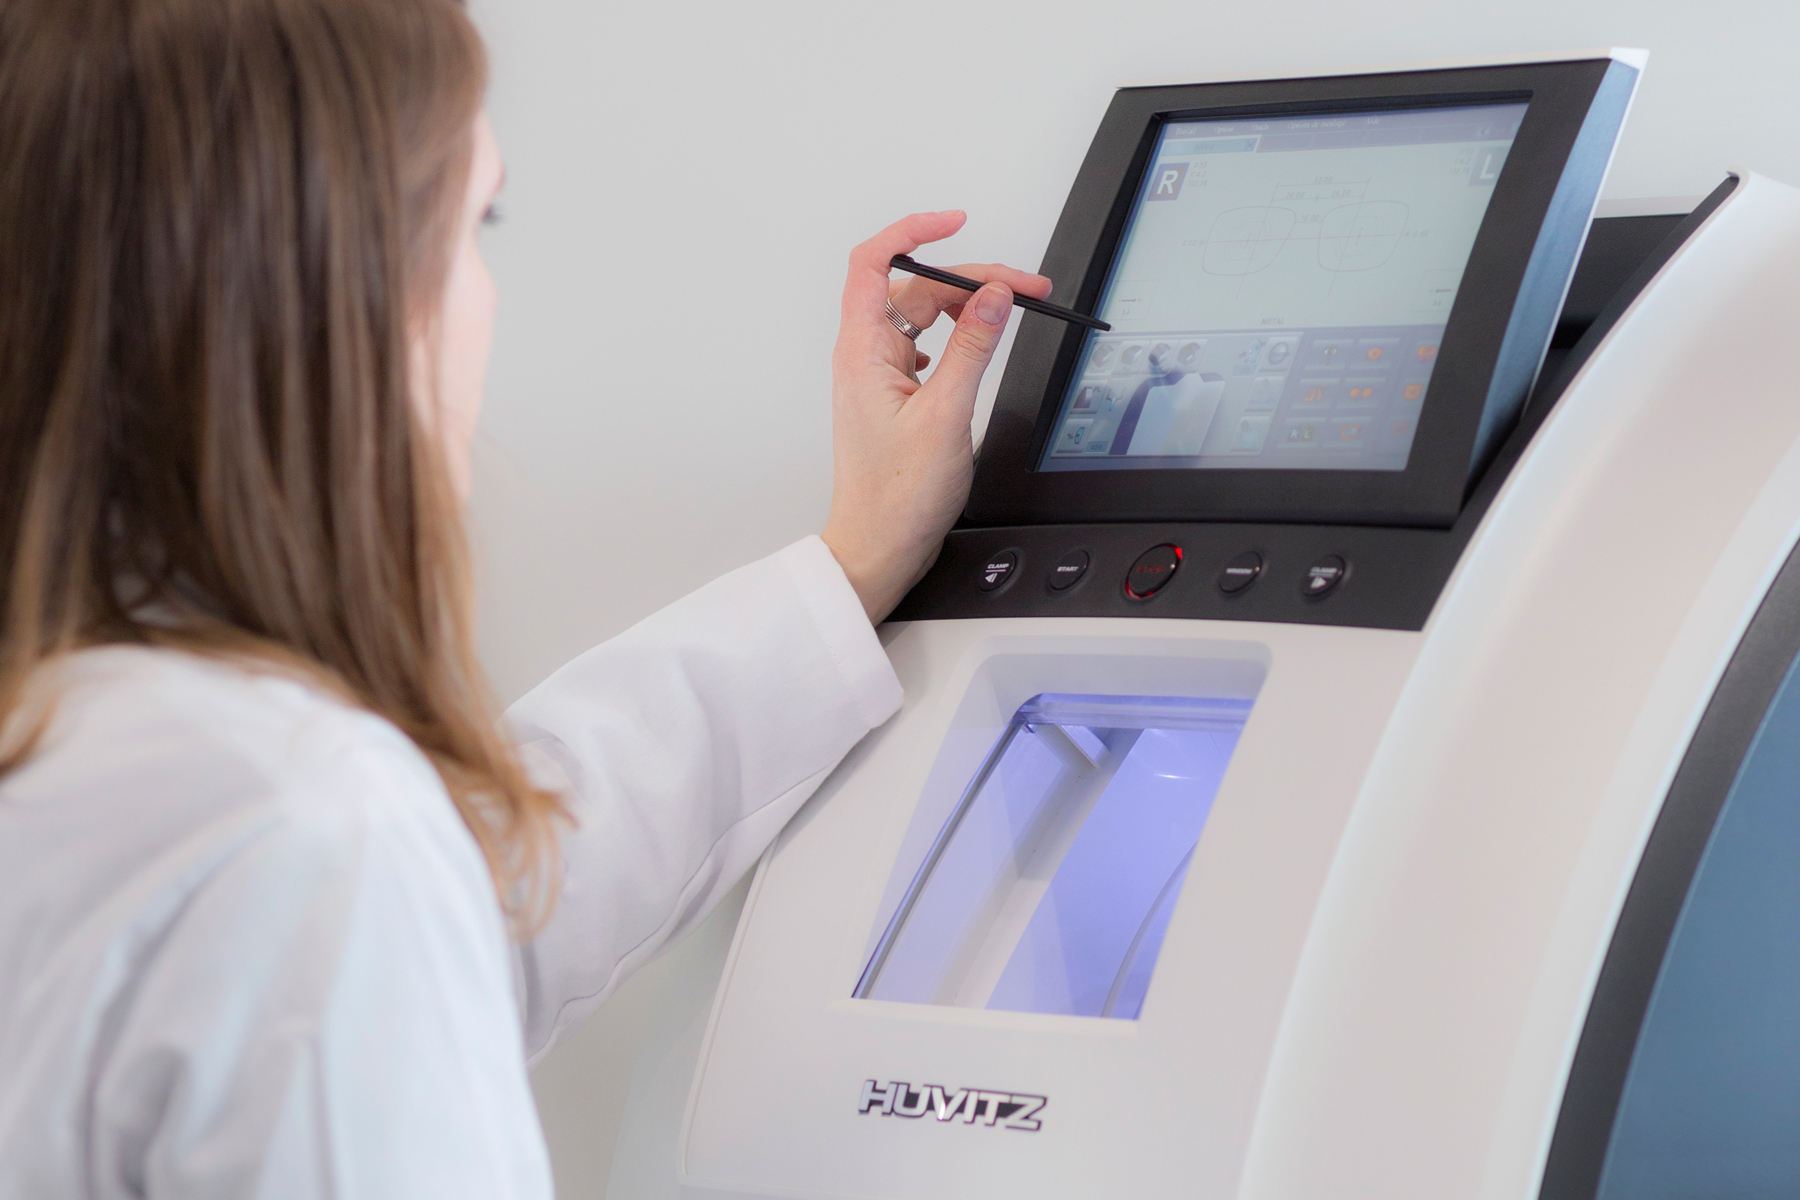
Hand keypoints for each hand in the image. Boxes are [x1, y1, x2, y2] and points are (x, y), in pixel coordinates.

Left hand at [821, 211, 1051, 622]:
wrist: (878, 547)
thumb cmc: (896, 497)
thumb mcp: (945, 414)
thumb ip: (972, 349)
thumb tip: (994, 297)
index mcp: (862, 351)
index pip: (875, 260)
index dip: (914, 231)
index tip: (958, 222)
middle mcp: (864, 356)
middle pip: (915, 289)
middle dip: (971, 279)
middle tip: (1024, 289)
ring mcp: (878, 375)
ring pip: (924, 318)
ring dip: (968, 310)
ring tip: (1012, 315)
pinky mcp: (894, 396)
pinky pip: (925, 346)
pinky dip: (957, 338)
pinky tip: (977, 349)